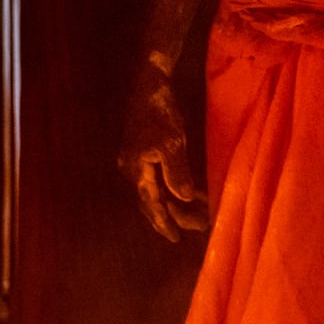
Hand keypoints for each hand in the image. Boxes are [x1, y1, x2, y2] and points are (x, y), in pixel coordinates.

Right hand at [118, 72, 208, 242]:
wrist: (149, 86)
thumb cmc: (160, 112)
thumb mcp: (172, 143)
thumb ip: (177, 173)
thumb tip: (182, 198)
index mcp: (135, 170)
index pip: (150, 204)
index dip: (163, 222)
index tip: (176, 238)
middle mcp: (131, 170)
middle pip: (150, 202)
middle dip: (170, 217)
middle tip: (189, 230)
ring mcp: (135, 162)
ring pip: (154, 191)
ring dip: (172, 204)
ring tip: (193, 214)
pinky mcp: (142, 153)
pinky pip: (156, 179)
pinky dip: (171, 188)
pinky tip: (187, 192)